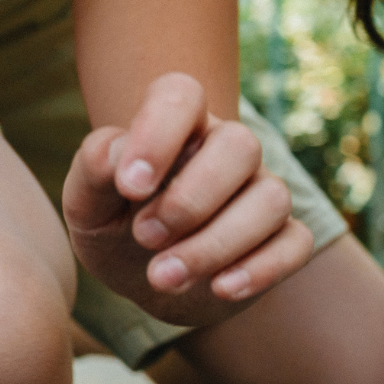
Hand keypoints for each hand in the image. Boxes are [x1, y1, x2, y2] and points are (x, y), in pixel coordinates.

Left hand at [63, 73, 313, 326]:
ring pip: (272, 199)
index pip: (181, 94)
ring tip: (163, 278)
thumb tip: (118, 157)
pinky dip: (261, 269)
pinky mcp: (285, 238)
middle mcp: (229, 150)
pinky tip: (220, 289)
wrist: (148, 281)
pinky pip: (296, 243)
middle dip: (191, 199)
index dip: (158, 132)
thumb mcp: (87, 206)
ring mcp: (263, 192)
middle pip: (241, 144)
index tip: (129, 186)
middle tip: (144, 238)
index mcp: (179, 125)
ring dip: (216, 244)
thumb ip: (93, 172)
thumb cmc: (116, 228)